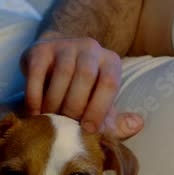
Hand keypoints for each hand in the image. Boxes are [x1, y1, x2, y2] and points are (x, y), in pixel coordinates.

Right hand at [20, 33, 142, 138]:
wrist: (54, 67)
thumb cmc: (83, 94)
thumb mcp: (101, 107)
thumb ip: (117, 122)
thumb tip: (138, 124)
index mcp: (111, 62)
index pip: (110, 83)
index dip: (99, 109)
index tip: (88, 129)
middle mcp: (91, 48)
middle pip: (86, 76)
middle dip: (75, 106)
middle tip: (66, 125)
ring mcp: (65, 45)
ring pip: (62, 74)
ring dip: (55, 102)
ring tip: (49, 120)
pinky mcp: (41, 48)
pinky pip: (37, 72)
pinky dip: (35, 96)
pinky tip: (35, 113)